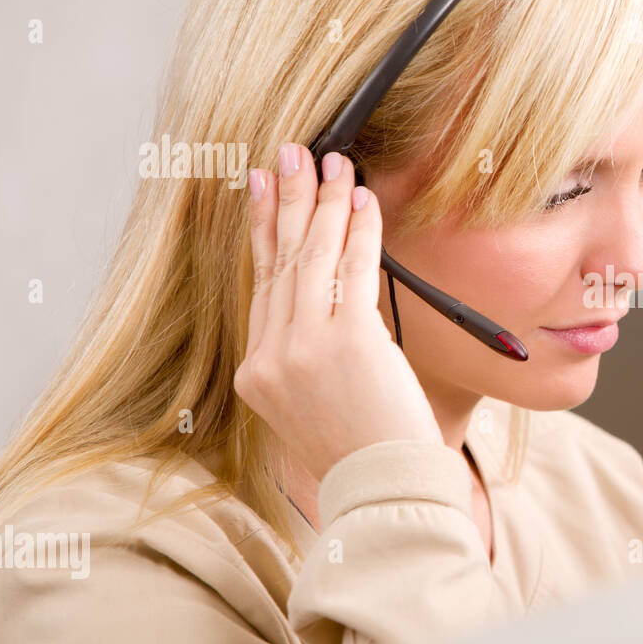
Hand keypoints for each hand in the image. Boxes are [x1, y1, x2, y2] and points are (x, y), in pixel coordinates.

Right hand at [234, 142, 444, 482]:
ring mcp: (306, 348)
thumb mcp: (317, 403)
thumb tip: (334, 295)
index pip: (261, 286)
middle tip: (289, 154)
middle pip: (279, 262)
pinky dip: (360, 231)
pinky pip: (353, 271)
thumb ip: (311, 355)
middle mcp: (272, 356)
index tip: (262, 191)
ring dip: (325, 203)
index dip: (263, 232)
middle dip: (287, 200)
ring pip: (312, 258)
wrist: (383, 489)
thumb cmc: (365, 450)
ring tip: (332, 163)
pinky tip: (364, 201)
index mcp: (258, 373)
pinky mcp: (348, 342)